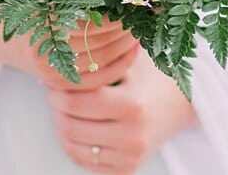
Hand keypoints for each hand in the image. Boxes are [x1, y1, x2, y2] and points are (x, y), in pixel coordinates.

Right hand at [0, 9, 140, 90]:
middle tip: (145, 14)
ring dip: (126, 43)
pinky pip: (98, 79)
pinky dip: (121, 64)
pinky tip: (133, 51)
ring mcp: (49, 67)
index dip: (115, 11)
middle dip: (124, 25)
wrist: (17, 37)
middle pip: (96, 36)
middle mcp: (42, 42)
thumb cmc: (42, 6)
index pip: (89, 16)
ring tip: (141, 29)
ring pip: (100, 57)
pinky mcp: (59, 84)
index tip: (136, 1)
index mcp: (41, 12)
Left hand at [46, 48, 198, 172]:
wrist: (179, 103)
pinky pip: (85, 163)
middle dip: (57, 111)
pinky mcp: (127, 169)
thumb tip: (48, 74)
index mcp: (132, 105)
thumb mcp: (126, 63)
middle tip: (56, 96)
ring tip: (66, 110)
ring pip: (74, 148)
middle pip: (71, 128)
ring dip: (62, 128)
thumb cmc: (149, 76)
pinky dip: (74, 145)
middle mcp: (132, 136)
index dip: (57, 93)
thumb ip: (92, 66)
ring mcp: (131, 157)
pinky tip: (78, 126)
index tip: (53, 83)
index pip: (75, 104)